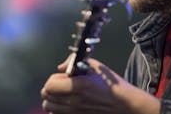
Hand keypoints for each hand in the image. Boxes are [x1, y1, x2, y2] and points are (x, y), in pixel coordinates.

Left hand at [40, 57, 159, 113]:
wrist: (124, 104)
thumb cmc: (111, 85)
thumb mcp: (96, 66)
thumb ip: (74, 62)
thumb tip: (61, 67)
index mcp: (77, 86)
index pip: (49, 86)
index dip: (53, 79)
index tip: (62, 77)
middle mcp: (73, 102)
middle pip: (46, 98)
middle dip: (51, 89)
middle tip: (62, 85)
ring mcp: (75, 113)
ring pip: (50, 108)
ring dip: (53, 100)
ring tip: (64, 94)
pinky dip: (58, 110)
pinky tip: (68, 104)